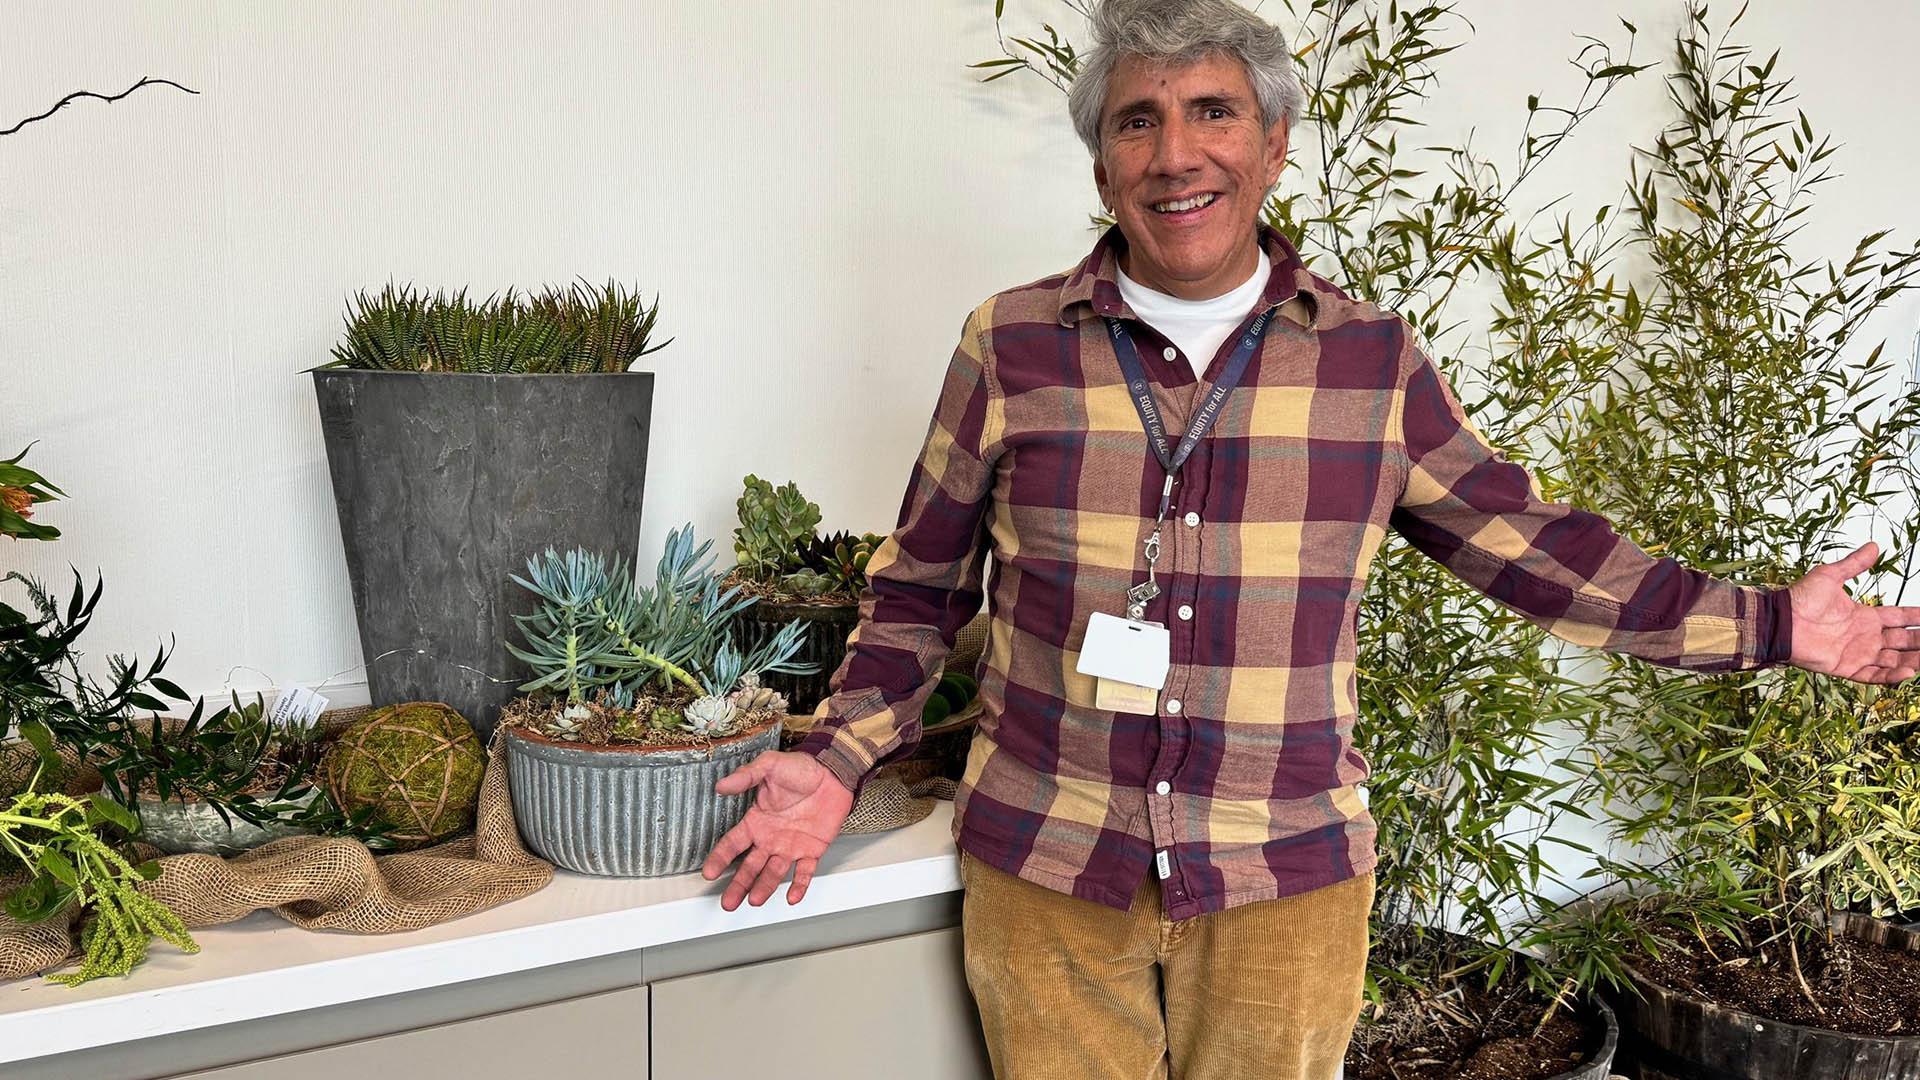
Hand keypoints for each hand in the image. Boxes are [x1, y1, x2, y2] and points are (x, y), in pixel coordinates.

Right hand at [701, 750, 854, 909]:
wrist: (833, 772)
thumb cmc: (801, 768)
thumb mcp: (769, 766)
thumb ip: (746, 777)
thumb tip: (721, 785)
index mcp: (757, 821)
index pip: (733, 844)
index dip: (720, 858)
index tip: (709, 872)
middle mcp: (770, 838)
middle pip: (750, 866)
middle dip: (738, 884)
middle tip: (728, 902)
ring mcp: (790, 846)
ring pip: (773, 873)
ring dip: (764, 887)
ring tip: (754, 900)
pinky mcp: (812, 850)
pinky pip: (804, 872)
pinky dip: (799, 886)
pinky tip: (792, 898)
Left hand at [1786, 541, 1919, 683]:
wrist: (1780, 620)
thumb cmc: (1800, 598)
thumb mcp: (1831, 576)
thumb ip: (1854, 564)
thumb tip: (1874, 546)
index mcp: (1864, 616)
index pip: (1899, 618)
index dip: (1917, 617)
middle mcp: (1864, 636)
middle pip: (1902, 641)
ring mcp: (1857, 653)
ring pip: (1894, 660)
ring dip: (1913, 660)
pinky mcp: (1846, 667)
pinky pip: (1874, 675)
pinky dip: (1892, 676)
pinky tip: (1909, 671)